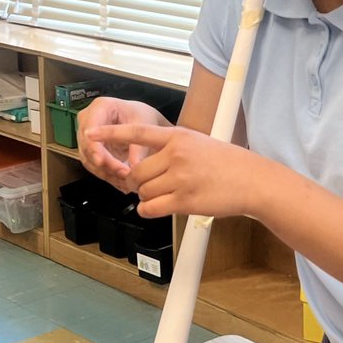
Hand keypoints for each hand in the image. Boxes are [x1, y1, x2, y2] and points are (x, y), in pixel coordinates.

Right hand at [76, 98, 168, 189]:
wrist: (141, 120)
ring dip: (106, 173)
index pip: (90, 128)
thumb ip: (138, 147)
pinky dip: (108, 176)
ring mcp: (87, 137)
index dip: (93, 147)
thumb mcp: (144, 126)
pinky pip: (95, 167)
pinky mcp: (91, 151)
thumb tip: (134, 167)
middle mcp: (88, 121)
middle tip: (122, 176)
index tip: (101, 161)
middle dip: (104, 164)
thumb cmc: (141, 116)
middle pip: (87, 146)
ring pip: (89, 160)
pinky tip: (122, 183)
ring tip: (125, 183)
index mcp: (100, 107)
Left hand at [84, 123, 256, 218]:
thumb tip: (150, 163)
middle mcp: (176, 154)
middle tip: (151, 186)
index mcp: (178, 136)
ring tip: (166, 196)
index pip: (137, 131)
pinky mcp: (184, 200)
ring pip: (142, 191)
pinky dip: (150, 211)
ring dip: (147, 197)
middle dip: (138, 182)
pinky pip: (151, 208)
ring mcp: (180, 177)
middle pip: (136, 171)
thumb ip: (173, 147)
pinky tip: (161, 208)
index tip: (90, 134)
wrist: (252, 181)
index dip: (110, 133)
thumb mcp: (199, 143)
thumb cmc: (229, 164)